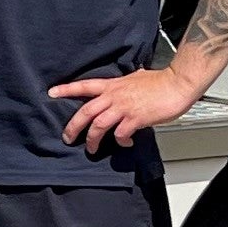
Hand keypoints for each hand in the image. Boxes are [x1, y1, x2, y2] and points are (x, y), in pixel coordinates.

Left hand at [50, 62, 205, 153]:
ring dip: (92, 139)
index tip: (51, 93)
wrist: (176, 84)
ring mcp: (124, 108)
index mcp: (113, 85)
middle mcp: (114, 96)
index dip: (67, 89)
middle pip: (86, 111)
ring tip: (92, 149)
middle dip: (73, 126)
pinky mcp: (135, 119)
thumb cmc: (160, 82)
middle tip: (67, 137)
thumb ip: (125, 84)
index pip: (84, 86)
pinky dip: (120, 142)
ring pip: (98, 125)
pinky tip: (125, 144)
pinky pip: (121, 134)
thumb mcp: (135, 77)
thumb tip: (125, 84)